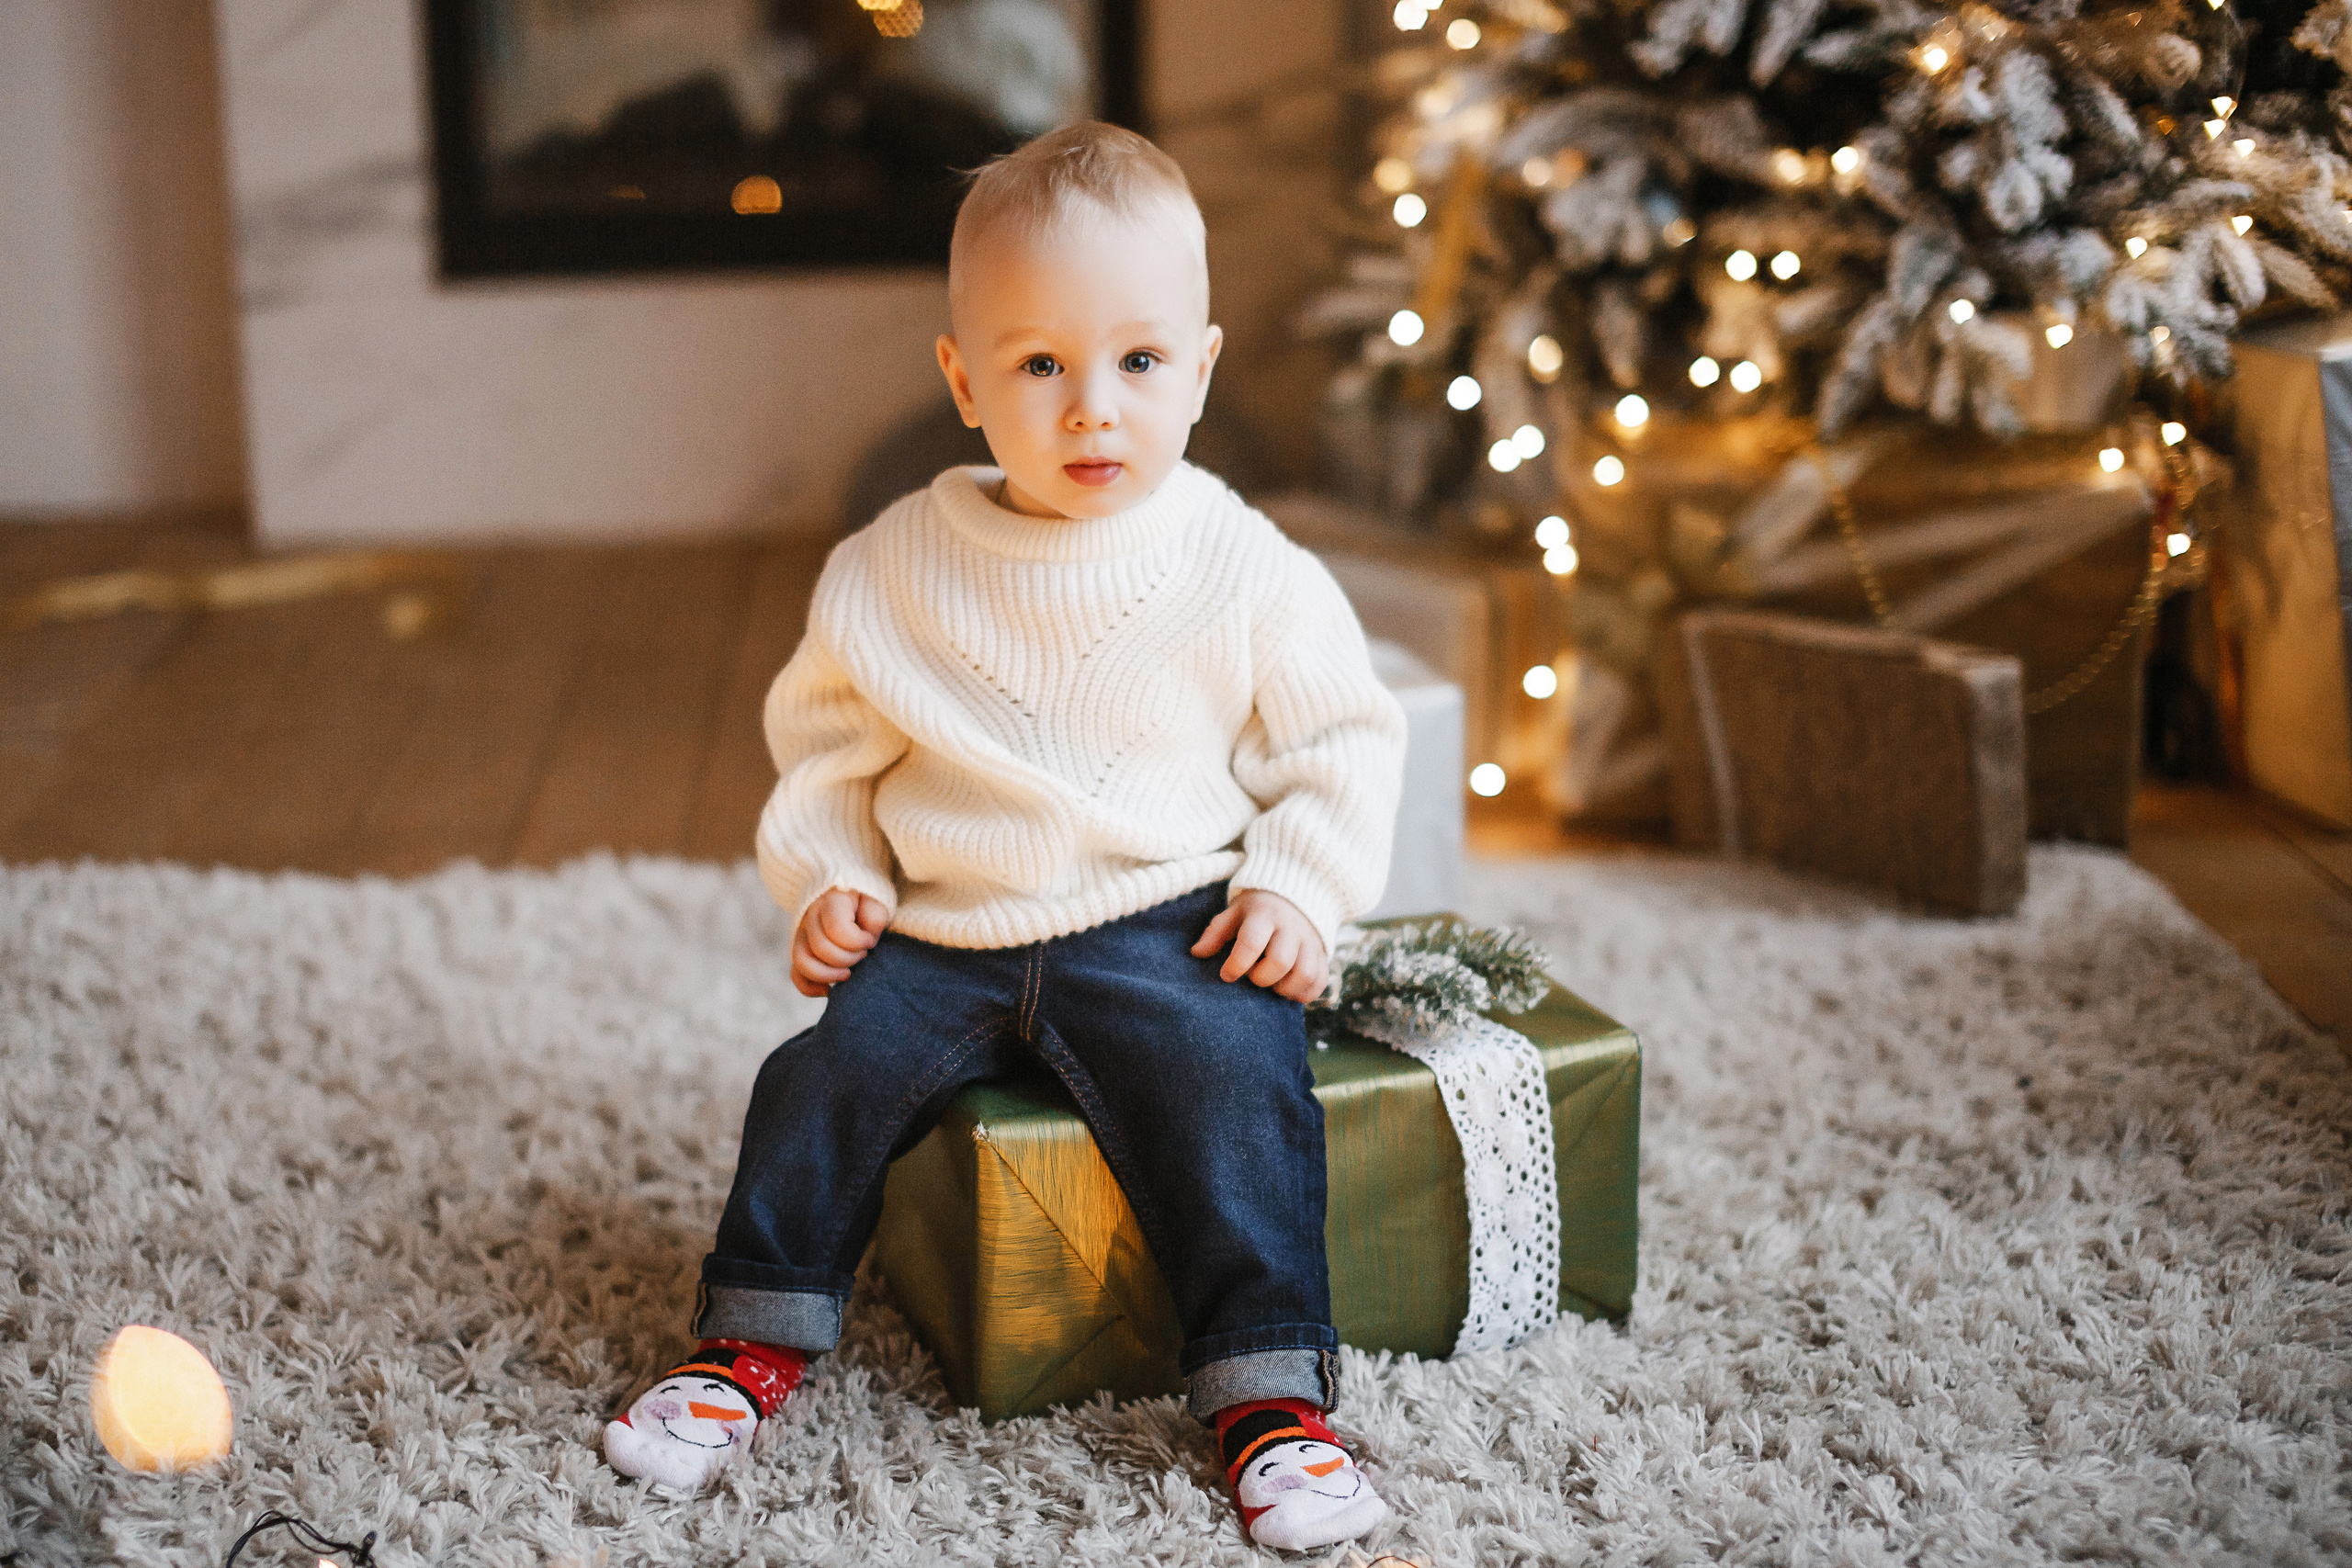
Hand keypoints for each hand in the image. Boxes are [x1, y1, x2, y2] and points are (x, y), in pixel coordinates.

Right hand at [793, 889, 888, 997]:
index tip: (870, 941)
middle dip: (849, 959)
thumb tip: (865, 939)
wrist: (848, 893)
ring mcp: (801, 933)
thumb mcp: (877, 901)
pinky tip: (828, 991)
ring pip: (802, 962)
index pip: (836, 928)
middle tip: (863, 954)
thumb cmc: (866, 901)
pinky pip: (796, 974)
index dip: (858, 942)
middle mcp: (810, 916)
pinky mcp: (800, 949)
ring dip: (829, 975)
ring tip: (848, 974)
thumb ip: (874, 918)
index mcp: (831, 901)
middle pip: (821, 948)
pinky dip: (810, 987)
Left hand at [1190, 890, 1328, 1002]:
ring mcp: (1310, 941)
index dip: (1236, 964)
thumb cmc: (1258, 909)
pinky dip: (1305, 994)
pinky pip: (1320, 981)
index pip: (1251, 942)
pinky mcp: (1323, 954)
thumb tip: (1196, 953)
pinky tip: (1289, 991)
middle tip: (1253, 976)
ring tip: (1273, 986)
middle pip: (1281, 961)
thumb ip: (1217, 932)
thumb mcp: (1235, 912)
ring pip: (1305, 974)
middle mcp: (1291, 928)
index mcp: (1265, 915)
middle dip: (1262, 978)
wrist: (1297, 893)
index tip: (1227, 974)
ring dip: (1285, 989)